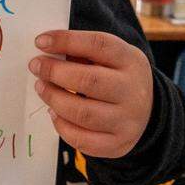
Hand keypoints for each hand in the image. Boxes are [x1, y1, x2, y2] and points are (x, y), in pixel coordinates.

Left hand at [29, 30, 153, 157]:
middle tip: (36, 67)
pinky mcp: (118, 144)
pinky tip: (54, 112)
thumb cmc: (116, 77)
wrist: (147, 111)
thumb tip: (46, 51)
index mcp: (131, 61)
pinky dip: (61, 125)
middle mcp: (133, 91)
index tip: (40, 41)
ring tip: (41, 88)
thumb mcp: (110, 57)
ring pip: (83, 113)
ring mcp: (127, 121)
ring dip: (54, 99)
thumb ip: (82, 52)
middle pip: (89, 81)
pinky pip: (82, 139)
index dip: (67, 41)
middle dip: (55, 72)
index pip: (98, 45)